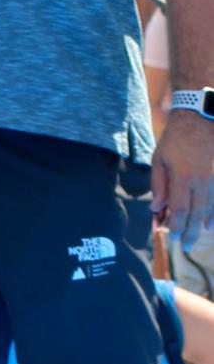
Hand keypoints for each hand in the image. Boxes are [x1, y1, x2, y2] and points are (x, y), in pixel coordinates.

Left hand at [154, 109, 213, 253]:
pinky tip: (211, 223)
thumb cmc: (176, 137)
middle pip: (196, 214)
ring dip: (203, 225)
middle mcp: (201, 181)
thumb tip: (157, 208)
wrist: (201, 118)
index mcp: (182, 176)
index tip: (173, 237)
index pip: (180, 209)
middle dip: (190, 232)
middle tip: (186, 245)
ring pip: (210, 209)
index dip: (177, 226)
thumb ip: (158, 184)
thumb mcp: (160, 157)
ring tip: (198, 236)